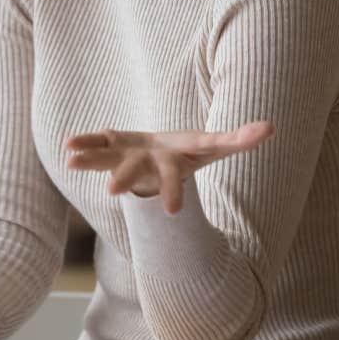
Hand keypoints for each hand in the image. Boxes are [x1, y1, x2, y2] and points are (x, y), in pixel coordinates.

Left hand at [65, 121, 274, 212]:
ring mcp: (126, 155)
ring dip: (89, 159)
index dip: (173, 192)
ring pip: (106, 158)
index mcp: (170, 165)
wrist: (161, 161)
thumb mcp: (214, 146)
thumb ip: (240, 139)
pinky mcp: (113, 144)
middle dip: (123, 179)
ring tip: (70, 160)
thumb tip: (271, 128)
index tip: (172, 212)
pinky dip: (84, 141)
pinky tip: (67, 146)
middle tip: (109, 191)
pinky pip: (97, 142)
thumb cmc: (189, 154)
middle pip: (134, 172)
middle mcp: (146, 164)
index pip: (173, 178)